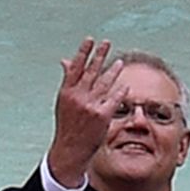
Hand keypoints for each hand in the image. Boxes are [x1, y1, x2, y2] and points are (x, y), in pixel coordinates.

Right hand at [45, 37, 125, 188]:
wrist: (70, 150)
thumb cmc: (68, 126)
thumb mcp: (64, 102)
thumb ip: (69, 81)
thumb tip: (66, 60)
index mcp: (66, 92)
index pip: (75, 67)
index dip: (83, 52)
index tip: (90, 40)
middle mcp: (78, 97)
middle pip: (91, 71)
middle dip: (100, 55)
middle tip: (107, 43)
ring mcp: (90, 105)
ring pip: (104, 83)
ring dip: (113, 71)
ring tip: (120, 63)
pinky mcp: (102, 115)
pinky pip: (114, 99)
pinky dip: (120, 92)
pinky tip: (126, 86)